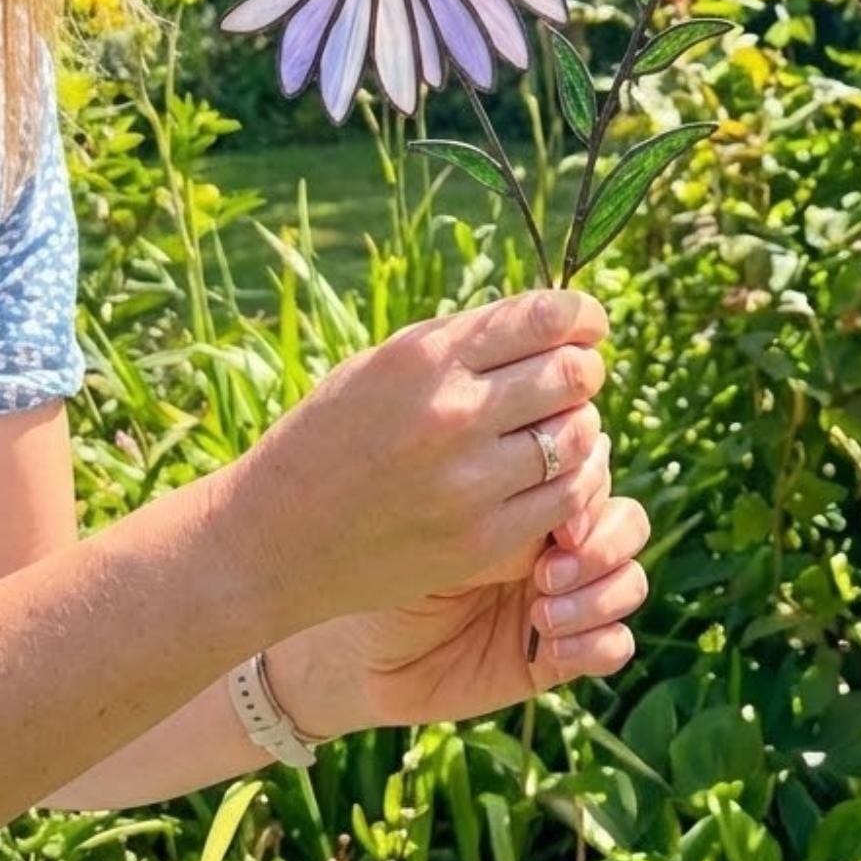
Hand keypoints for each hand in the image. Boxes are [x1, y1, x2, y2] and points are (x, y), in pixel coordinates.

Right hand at [212, 290, 611, 637]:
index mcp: (426, 358)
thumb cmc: (331, 437)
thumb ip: (465, 342)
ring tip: (556, 426)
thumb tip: (552, 322)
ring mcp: (470, 484)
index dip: (583, 317)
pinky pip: (564, 500)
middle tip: (574, 377)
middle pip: (571, 375)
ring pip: (578, 437)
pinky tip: (549, 474)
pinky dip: (570, 481)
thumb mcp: (384, 364)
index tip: (589, 325)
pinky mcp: (481, 543)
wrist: (272, 540)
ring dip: (578, 425)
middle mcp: (453, 415)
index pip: (545, 317)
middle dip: (583, 370)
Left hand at [269, 466, 650, 733]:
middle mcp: (552, 537)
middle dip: (602, 537)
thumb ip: (485, 462)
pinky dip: (596, 641)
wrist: (342, 640)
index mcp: (527, 483)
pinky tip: (548, 641)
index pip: (592, 465)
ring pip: (629, 578)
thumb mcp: (427, 499)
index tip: (550, 507)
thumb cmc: (371, 546)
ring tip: (542, 607)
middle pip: (626, 518)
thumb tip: (555, 425)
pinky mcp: (556, 654)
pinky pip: (614, 644)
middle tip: (552, 560)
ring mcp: (559, 594)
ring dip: (600, 590)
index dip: (587, 482)